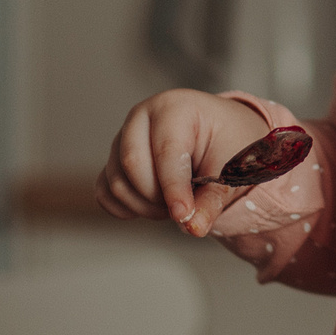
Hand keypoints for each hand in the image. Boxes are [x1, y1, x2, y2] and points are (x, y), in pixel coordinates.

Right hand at [96, 87, 274, 236]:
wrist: (220, 135)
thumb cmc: (226, 141)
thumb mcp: (230, 167)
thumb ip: (212, 199)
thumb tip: (193, 227)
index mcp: (173, 107)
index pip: (165, 151)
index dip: (174, 188)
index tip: (184, 215)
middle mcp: (140, 118)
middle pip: (132, 165)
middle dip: (159, 197)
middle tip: (187, 205)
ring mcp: (121, 139)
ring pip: (117, 183)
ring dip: (146, 206)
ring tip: (177, 201)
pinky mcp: (113, 161)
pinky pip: (105, 193)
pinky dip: (127, 208)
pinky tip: (154, 207)